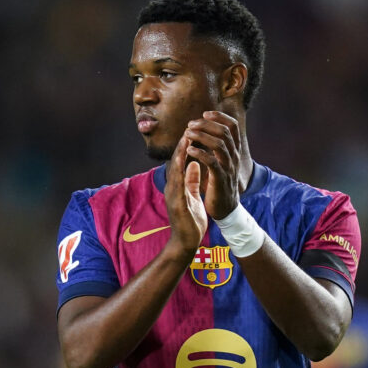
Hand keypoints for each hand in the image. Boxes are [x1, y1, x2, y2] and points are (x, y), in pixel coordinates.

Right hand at [165, 135, 208, 254]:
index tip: (194, 130)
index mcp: (178, 185)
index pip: (182, 161)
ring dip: (180, 152)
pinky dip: (181, 170)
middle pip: (177, 161)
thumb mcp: (192, 195)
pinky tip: (185, 160)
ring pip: (176, 168)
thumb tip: (193, 164)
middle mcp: (173, 187)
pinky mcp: (177, 202)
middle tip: (190, 126)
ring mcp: (173, 194)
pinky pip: (179, 183)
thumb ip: (191, 180)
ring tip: (186, 137)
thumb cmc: (190, 220)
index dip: (187, 145)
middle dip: (183, 143)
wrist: (186, 242)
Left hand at [184, 111, 240, 219]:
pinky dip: (200, 153)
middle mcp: (234, 156)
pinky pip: (212, 161)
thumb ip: (217, 146)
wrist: (225, 207)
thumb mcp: (222, 161)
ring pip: (219, 144)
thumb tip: (207, 130)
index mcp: (234, 150)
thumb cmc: (220, 182)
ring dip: (202, 136)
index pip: (232, 126)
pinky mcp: (220, 178)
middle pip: (224, 132)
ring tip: (188, 133)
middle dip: (206, 124)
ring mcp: (228, 167)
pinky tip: (190, 149)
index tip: (205, 113)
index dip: (220, 116)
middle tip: (191, 124)